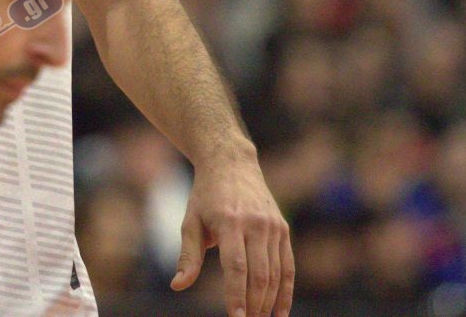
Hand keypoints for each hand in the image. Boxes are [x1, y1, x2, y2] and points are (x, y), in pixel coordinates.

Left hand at [171, 147, 292, 316]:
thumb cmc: (205, 196)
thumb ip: (188, 256)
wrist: (231, 163)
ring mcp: (272, 226)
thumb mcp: (191, 222)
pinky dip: (286, 291)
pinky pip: (288, 266)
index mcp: (229, 222)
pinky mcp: (283, 228)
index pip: (236, 266)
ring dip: (269, 303)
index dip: (236, 295)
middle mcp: (255, 224)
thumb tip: (178, 285)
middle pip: (258, 274)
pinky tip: (280, 313)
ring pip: (275, 273)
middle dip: (254, 305)